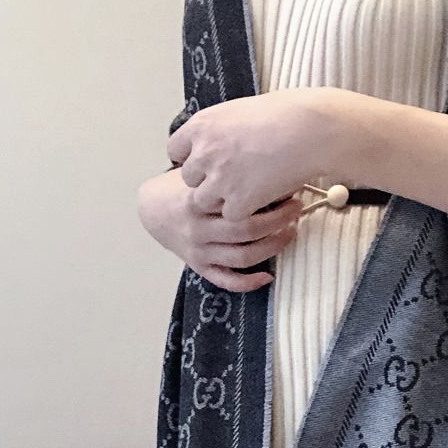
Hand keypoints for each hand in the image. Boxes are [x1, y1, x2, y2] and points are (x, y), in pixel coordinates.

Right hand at [137, 168, 301, 292]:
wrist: (152, 210)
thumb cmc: (182, 187)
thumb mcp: (197, 173)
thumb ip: (222, 172)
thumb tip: (269, 164)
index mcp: (195, 202)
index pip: (237, 202)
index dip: (268, 196)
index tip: (287, 188)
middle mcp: (198, 229)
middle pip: (246, 229)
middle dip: (277, 220)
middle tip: (295, 209)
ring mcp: (199, 251)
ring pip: (242, 256)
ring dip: (272, 247)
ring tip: (290, 232)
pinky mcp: (200, 267)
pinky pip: (226, 280)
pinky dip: (248, 282)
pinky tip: (268, 276)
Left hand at [167, 87, 331, 217]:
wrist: (311, 130)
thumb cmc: (286, 113)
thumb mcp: (240, 109)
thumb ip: (221, 128)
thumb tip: (220, 139)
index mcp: (201, 125)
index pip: (176, 150)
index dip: (193, 158)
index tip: (209, 162)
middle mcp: (204, 152)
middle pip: (188, 179)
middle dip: (207, 181)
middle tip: (233, 179)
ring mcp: (219, 179)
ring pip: (204, 201)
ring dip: (223, 199)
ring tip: (248, 191)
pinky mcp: (238, 201)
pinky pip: (231, 216)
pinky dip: (246, 211)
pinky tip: (263, 199)